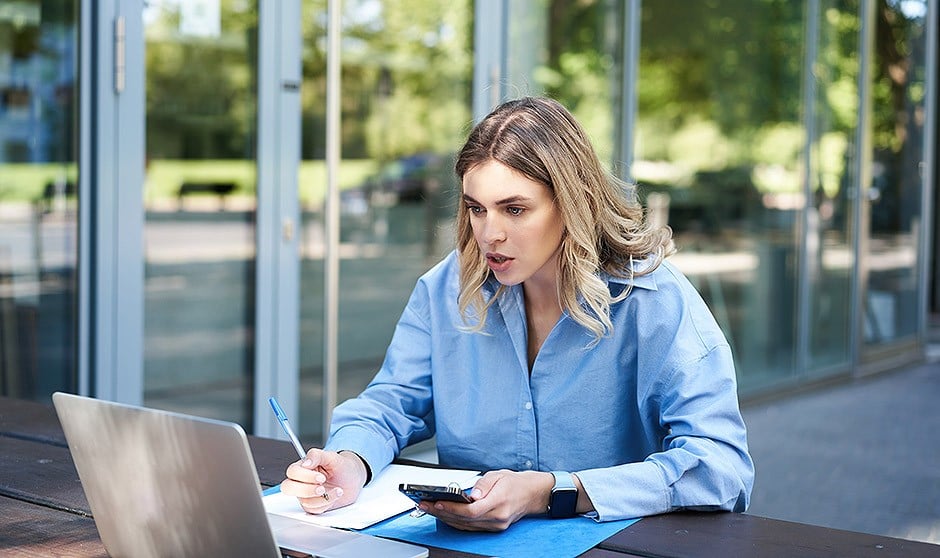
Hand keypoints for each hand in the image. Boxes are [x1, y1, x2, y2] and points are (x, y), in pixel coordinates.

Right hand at [279, 449, 367, 513]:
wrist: (354, 478)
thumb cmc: (342, 466)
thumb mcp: (332, 457)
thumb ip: (317, 455)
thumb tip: (305, 462)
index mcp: (303, 467)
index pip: (292, 472)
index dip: (304, 476)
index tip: (321, 476)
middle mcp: (302, 481)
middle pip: (288, 488)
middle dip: (306, 490)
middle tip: (322, 488)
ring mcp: (307, 494)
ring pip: (303, 501)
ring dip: (322, 498)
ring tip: (337, 490)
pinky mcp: (314, 505)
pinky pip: (314, 509)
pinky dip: (326, 503)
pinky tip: (336, 495)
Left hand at [418, 470, 553, 531]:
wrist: (533, 494)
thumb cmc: (515, 483)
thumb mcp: (498, 475)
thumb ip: (483, 485)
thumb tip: (471, 494)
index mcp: (498, 503)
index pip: (470, 510)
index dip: (452, 509)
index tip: (437, 503)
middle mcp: (497, 518)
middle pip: (464, 520)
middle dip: (442, 513)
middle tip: (425, 505)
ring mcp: (495, 526)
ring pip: (465, 526)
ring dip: (446, 518)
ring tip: (430, 509)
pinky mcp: (493, 528)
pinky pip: (471, 527)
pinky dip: (456, 521)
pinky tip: (444, 514)